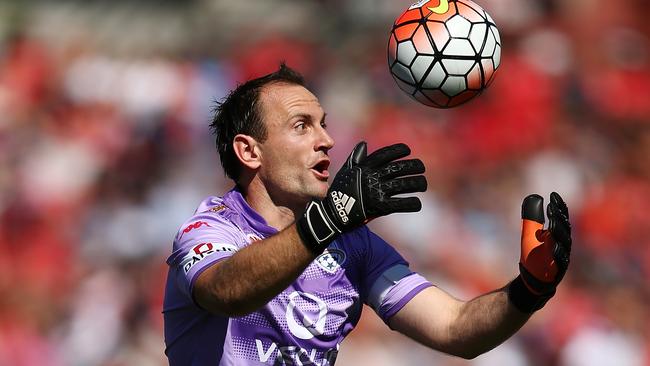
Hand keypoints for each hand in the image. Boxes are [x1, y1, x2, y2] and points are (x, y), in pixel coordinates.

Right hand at [297, 141, 426, 252]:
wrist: (333, 214)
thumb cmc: (339, 192)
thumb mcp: (346, 172)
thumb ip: (356, 158)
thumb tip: (364, 143)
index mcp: (365, 167)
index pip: (385, 154)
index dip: (398, 150)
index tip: (408, 150)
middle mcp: (372, 177)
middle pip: (398, 168)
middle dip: (413, 166)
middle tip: (421, 167)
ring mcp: (376, 191)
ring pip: (403, 185)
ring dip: (417, 183)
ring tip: (423, 184)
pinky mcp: (379, 207)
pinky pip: (400, 203)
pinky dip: (411, 204)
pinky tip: (417, 203)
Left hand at [509, 192, 571, 311]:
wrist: (532, 281)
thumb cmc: (533, 257)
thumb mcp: (530, 235)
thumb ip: (532, 219)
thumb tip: (534, 198)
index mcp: (558, 236)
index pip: (561, 219)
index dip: (559, 207)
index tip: (553, 195)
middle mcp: (563, 246)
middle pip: (564, 230)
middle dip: (559, 217)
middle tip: (552, 206)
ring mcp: (561, 259)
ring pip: (563, 244)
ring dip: (559, 232)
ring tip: (552, 221)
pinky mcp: (557, 272)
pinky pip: (560, 262)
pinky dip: (558, 253)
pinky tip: (554, 245)